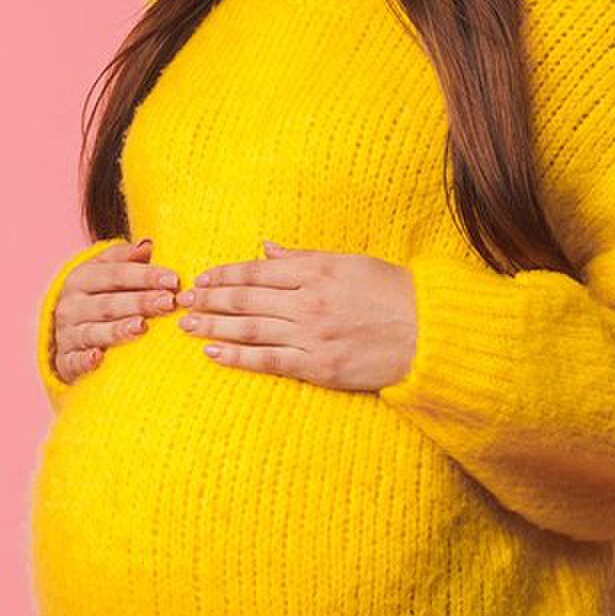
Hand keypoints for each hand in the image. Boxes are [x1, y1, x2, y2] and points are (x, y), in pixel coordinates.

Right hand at [51, 238, 181, 384]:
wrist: (67, 335)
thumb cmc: (97, 298)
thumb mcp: (105, 273)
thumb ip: (125, 259)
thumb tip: (147, 245)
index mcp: (82, 278)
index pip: (116, 274)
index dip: (145, 275)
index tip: (173, 279)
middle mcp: (71, 305)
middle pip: (108, 303)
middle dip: (140, 302)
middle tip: (169, 302)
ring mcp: (67, 334)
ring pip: (94, 331)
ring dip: (118, 329)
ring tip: (141, 326)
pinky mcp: (65, 361)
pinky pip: (75, 361)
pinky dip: (85, 360)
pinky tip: (98, 358)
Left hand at [175, 240, 417, 391]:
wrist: (431, 335)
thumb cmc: (395, 294)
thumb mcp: (351, 263)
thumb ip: (304, 257)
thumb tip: (266, 248)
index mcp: (316, 271)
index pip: (257, 271)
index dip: (225, 274)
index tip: (203, 277)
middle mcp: (308, 302)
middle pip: (246, 299)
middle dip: (210, 299)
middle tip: (183, 300)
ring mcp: (311, 336)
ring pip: (249, 328)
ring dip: (213, 325)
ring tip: (187, 326)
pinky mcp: (317, 367)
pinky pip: (268, 361)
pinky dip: (237, 357)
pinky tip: (213, 353)